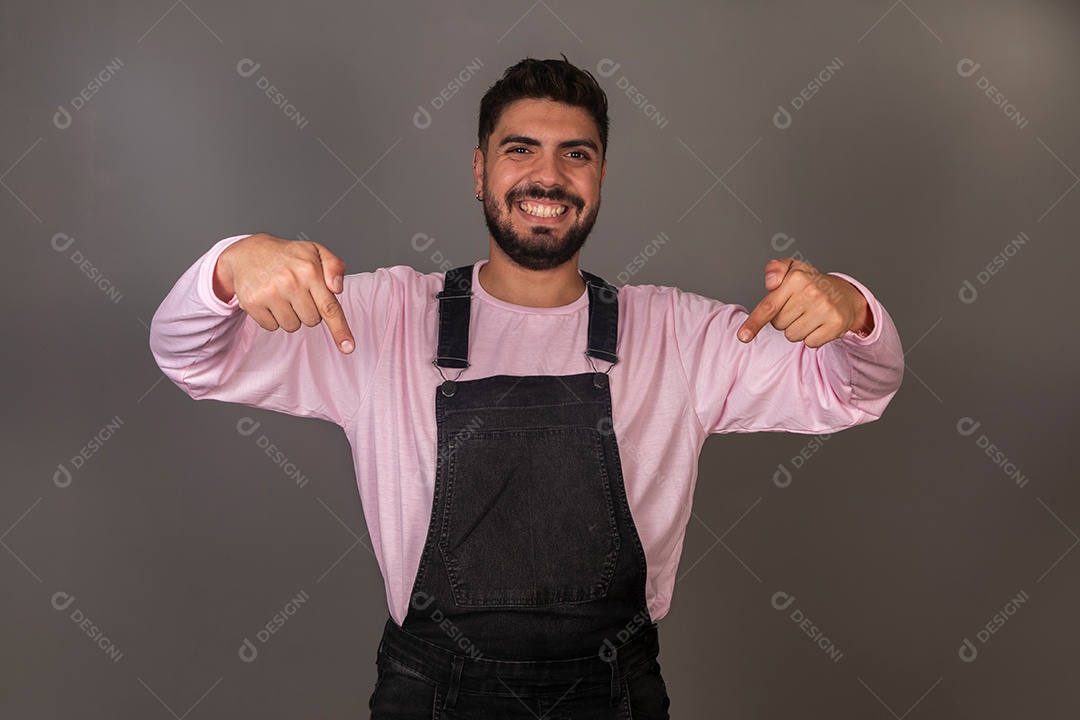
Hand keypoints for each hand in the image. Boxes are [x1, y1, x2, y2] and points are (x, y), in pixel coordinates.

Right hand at [214, 234, 354, 353]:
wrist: (248, 251)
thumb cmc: (287, 256)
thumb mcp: (315, 251)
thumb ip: (334, 266)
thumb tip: (338, 288)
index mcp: (310, 270)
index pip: (329, 307)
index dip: (340, 329)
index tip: (348, 348)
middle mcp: (291, 282)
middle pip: (312, 321)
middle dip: (308, 311)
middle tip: (297, 293)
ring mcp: (270, 293)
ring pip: (292, 326)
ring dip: (290, 316)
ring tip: (282, 295)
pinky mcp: (253, 302)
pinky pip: (272, 327)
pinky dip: (271, 318)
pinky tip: (268, 300)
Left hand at [737, 258, 871, 347]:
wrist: (845, 293)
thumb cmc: (811, 282)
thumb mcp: (792, 268)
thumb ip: (775, 268)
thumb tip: (770, 283)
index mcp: (796, 278)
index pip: (769, 306)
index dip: (754, 323)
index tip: (742, 336)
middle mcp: (811, 292)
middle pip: (778, 324)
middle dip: (785, 319)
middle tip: (799, 307)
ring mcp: (825, 309)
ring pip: (792, 336)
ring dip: (798, 329)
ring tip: (809, 315)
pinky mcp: (836, 324)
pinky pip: (810, 343)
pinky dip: (812, 337)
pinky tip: (820, 323)